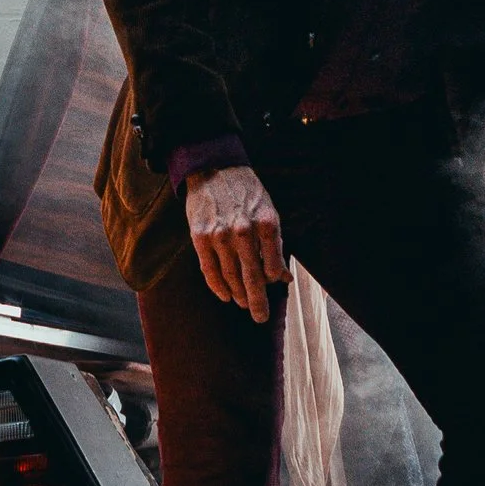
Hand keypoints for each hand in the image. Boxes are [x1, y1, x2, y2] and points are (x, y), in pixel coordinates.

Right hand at [185, 162, 286, 322]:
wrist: (214, 168)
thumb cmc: (247, 192)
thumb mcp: (269, 212)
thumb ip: (275, 245)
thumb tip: (284, 277)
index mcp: (265, 224)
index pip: (273, 267)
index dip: (274, 281)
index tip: (273, 289)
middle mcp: (243, 232)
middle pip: (252, 277)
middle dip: (257, 301)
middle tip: (260, 317)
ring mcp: (219, 236)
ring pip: (231, 277)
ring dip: (238, 295)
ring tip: (243, 304)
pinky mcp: (200, 237)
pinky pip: (209, 270)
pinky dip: (218, 287)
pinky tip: (225, 295)